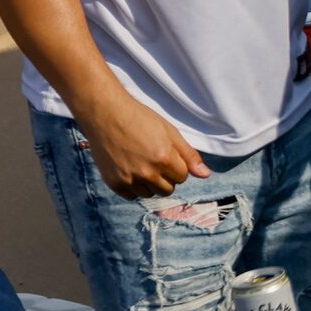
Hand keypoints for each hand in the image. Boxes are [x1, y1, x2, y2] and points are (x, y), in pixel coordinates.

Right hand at [77, 89, 212, 198]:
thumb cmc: (139, 119)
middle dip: (165, 176)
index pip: (182, 177)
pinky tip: (129, 168)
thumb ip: (188, 155)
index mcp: (164, 158)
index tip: (165, 153)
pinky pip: (132, 196)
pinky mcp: (114, 183)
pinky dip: (133, 186)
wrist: (105, 114)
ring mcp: (129, 179)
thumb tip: (206, 175)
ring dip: (150, 183)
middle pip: (168, 189)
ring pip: (151, 194)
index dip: (176, 165)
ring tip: (140, 162)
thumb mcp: (169, 132)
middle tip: (152, 157)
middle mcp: (147, 172)